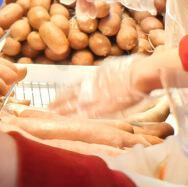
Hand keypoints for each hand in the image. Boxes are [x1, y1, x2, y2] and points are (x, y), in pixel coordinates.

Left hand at [50, 47, 171, 118]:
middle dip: (59, 103)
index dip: (64, 94)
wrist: (140, 73)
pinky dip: (77, 117)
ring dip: (64, 111)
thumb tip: (105, 70)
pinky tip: (69, 121)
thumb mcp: (114, 66)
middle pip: (70, 96)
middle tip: (47, 108)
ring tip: (52, 115)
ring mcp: (96, 97)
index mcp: (94, 77)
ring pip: (75, 105)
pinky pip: (87, 113)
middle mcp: (91, 87)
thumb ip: (106, 71)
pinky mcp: (104, 106)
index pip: (74, 87)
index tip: (55, 98)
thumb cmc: (133, 67)